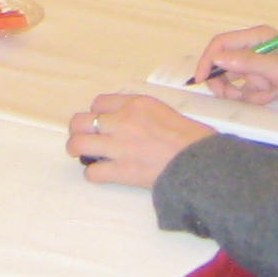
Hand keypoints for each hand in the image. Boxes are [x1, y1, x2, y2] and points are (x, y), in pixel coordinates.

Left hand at [67, 93, 214, 187]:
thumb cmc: (191, 137)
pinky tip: (100, 173)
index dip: (97, 113)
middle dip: (78, 129)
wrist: (199, 161)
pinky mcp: (121, 171)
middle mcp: (122, 122)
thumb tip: (127, 120)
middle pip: (81, 121)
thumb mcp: (164, 111)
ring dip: (77, 149)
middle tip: (83, 136)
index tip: (101, 121)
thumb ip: (141, 113)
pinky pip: (92, 172)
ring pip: (78, 144)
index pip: (99, 103)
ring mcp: (119, 147)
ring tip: (82, 153)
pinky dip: (93, 173)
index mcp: (135, 104)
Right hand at [193, 27, 277, 109]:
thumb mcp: (275, 68)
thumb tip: (217, 59)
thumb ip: (246, 62)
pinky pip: (247, 91)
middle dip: (224, 81)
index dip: (208, 59)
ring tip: (261, 95)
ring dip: (242, 92)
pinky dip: (255, 97)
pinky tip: (272, 96)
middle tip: (228, 95)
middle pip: (224, 64)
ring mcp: (259, 68)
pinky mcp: (265, 84)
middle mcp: (254, 50)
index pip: (222, 44)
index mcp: (256, 37)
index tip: (201, 79)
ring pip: (234, 80)